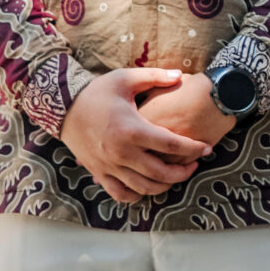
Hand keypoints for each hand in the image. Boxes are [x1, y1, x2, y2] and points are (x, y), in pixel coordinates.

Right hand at [59, 68, 219, 205]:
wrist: (63, 107)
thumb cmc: (96, 91)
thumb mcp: (125, 79)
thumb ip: (155, 77)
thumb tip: (180, 75)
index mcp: (131, 129)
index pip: (170, 144)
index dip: (192, 149)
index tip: (206, 148)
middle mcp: (121, 152)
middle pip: (161, 173)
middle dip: (184, 172)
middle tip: (195, 164)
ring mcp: (109, 166)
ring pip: (144, 188)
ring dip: (165, 186)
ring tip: (176, 176)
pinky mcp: (99, 173)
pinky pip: (121, 194)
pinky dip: (137, 195)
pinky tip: (148, 187)